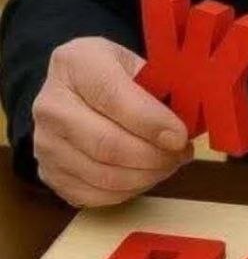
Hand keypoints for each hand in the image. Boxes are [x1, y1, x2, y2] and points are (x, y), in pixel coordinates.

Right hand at [31, 36, 193, 208]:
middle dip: (153, 156)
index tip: (180, 136)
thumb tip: (192, 121)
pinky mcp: (49, 174)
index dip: (151, 121)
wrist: (75, 89)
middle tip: (181, 154)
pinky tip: (146, 175)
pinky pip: (93, 196)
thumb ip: (161, 86)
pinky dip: (128, 191)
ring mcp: (44, 143)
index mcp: (75, 63)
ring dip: (146, 176)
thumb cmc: (115, 73)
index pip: (112, 96)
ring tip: (169, 164)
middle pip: (106, 144)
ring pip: (102, 175)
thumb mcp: (137, 63)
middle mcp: (50, 104)